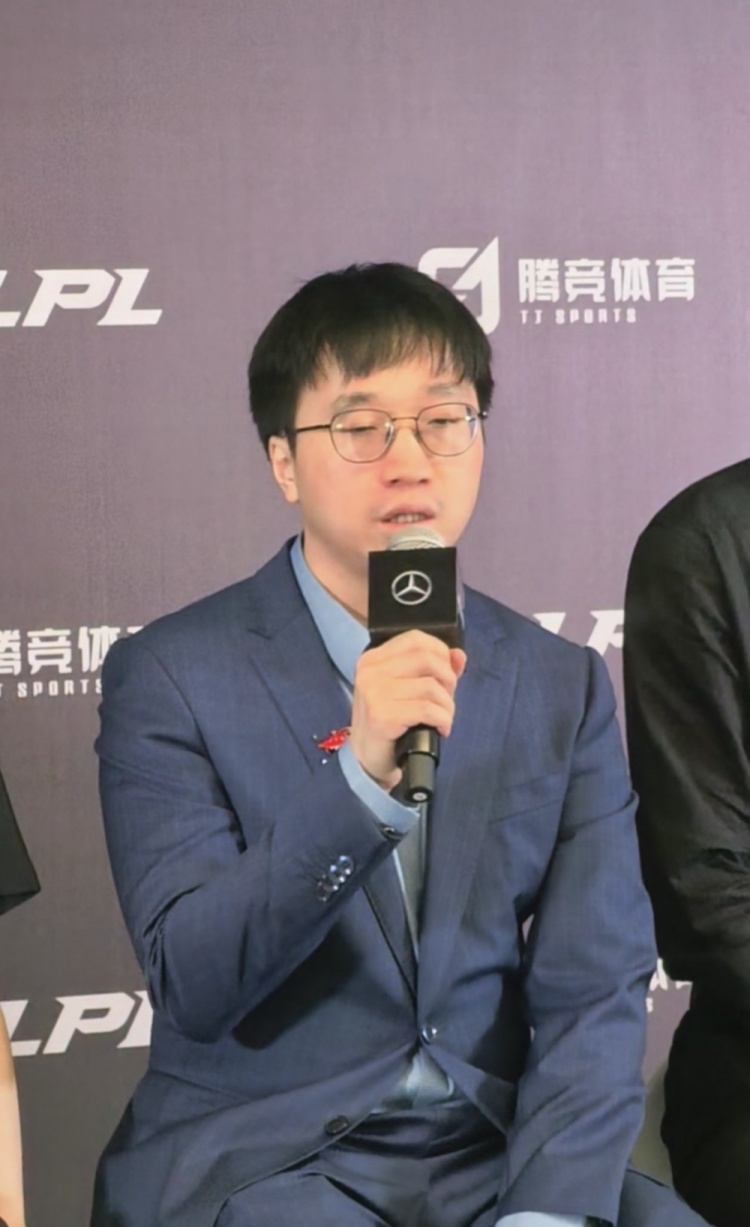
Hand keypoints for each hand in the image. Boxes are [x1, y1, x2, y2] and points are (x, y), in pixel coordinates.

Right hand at [349, 630, 465, 790]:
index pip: (415, 639)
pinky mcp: (382, 716)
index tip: (447, 673)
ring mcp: (374, 693)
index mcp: (374, 659)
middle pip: (427, 660)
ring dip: (447, 706)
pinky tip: (440, 729)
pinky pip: (428, 710)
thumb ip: (434, 669)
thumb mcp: (408, 690)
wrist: (367, 759)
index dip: (440, 652)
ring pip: (431, 687)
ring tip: (443, 718)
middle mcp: (371, 671)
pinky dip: (443, 720)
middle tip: (446, 700)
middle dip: (448, 680)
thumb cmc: (389, 721)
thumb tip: (459, 655)